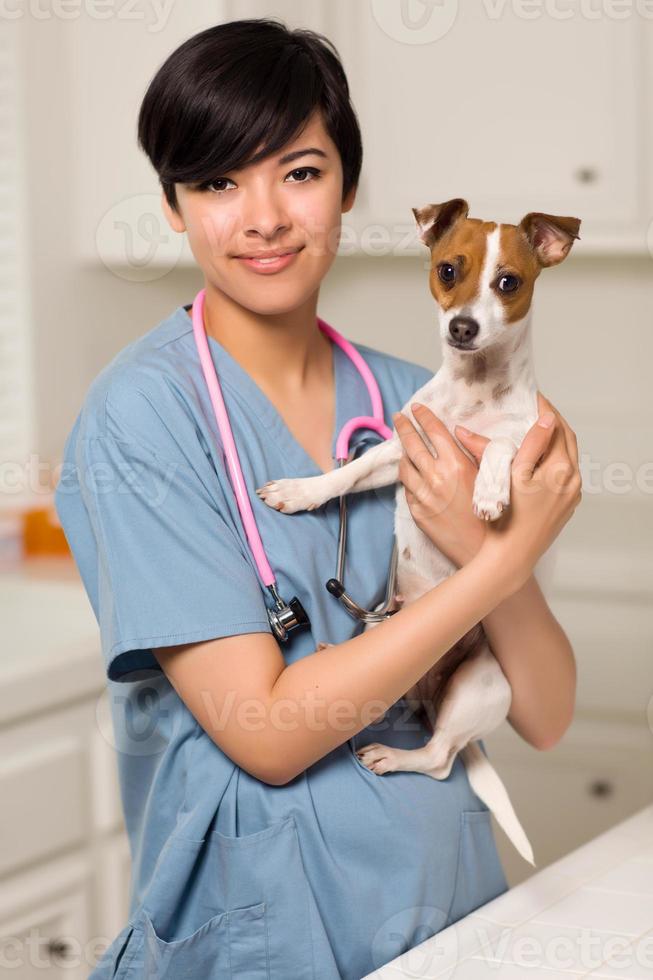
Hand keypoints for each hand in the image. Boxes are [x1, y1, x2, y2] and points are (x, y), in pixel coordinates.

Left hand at [392, 403, 491, 567]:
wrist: (484, 551)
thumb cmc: (497, 514)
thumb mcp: (493, 475)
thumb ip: (476, 450)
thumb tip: (459, 432)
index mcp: (456, 464)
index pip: (433, 431)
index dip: (423, 417)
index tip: (416, 408)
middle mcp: (436, 477)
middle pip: (411, 445)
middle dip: (403, 427)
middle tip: (399, 418)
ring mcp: (424, 496)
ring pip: (405, 468)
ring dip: (403, 454)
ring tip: (404, 447)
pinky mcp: (418, 512)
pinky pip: (408, 490)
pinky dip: (409, 480)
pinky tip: (412, 476)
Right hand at [480, 391, 581, 586]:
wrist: (511, 556)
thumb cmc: (507, 517)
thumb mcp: (513, 474)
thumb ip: (532, 444)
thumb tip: (546, 420)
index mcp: (562, 470)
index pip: (558, 428)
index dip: (546, 410)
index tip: (533, 397)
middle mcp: (573, 481)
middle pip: (567, 441)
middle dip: (552, 423)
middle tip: (534, 410)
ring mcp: (571, 496)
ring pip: (565, 459)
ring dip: (552, 442)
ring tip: (532, 432)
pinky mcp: (565, 507)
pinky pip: (562, 475)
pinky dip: (552, 461)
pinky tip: (535, 462)